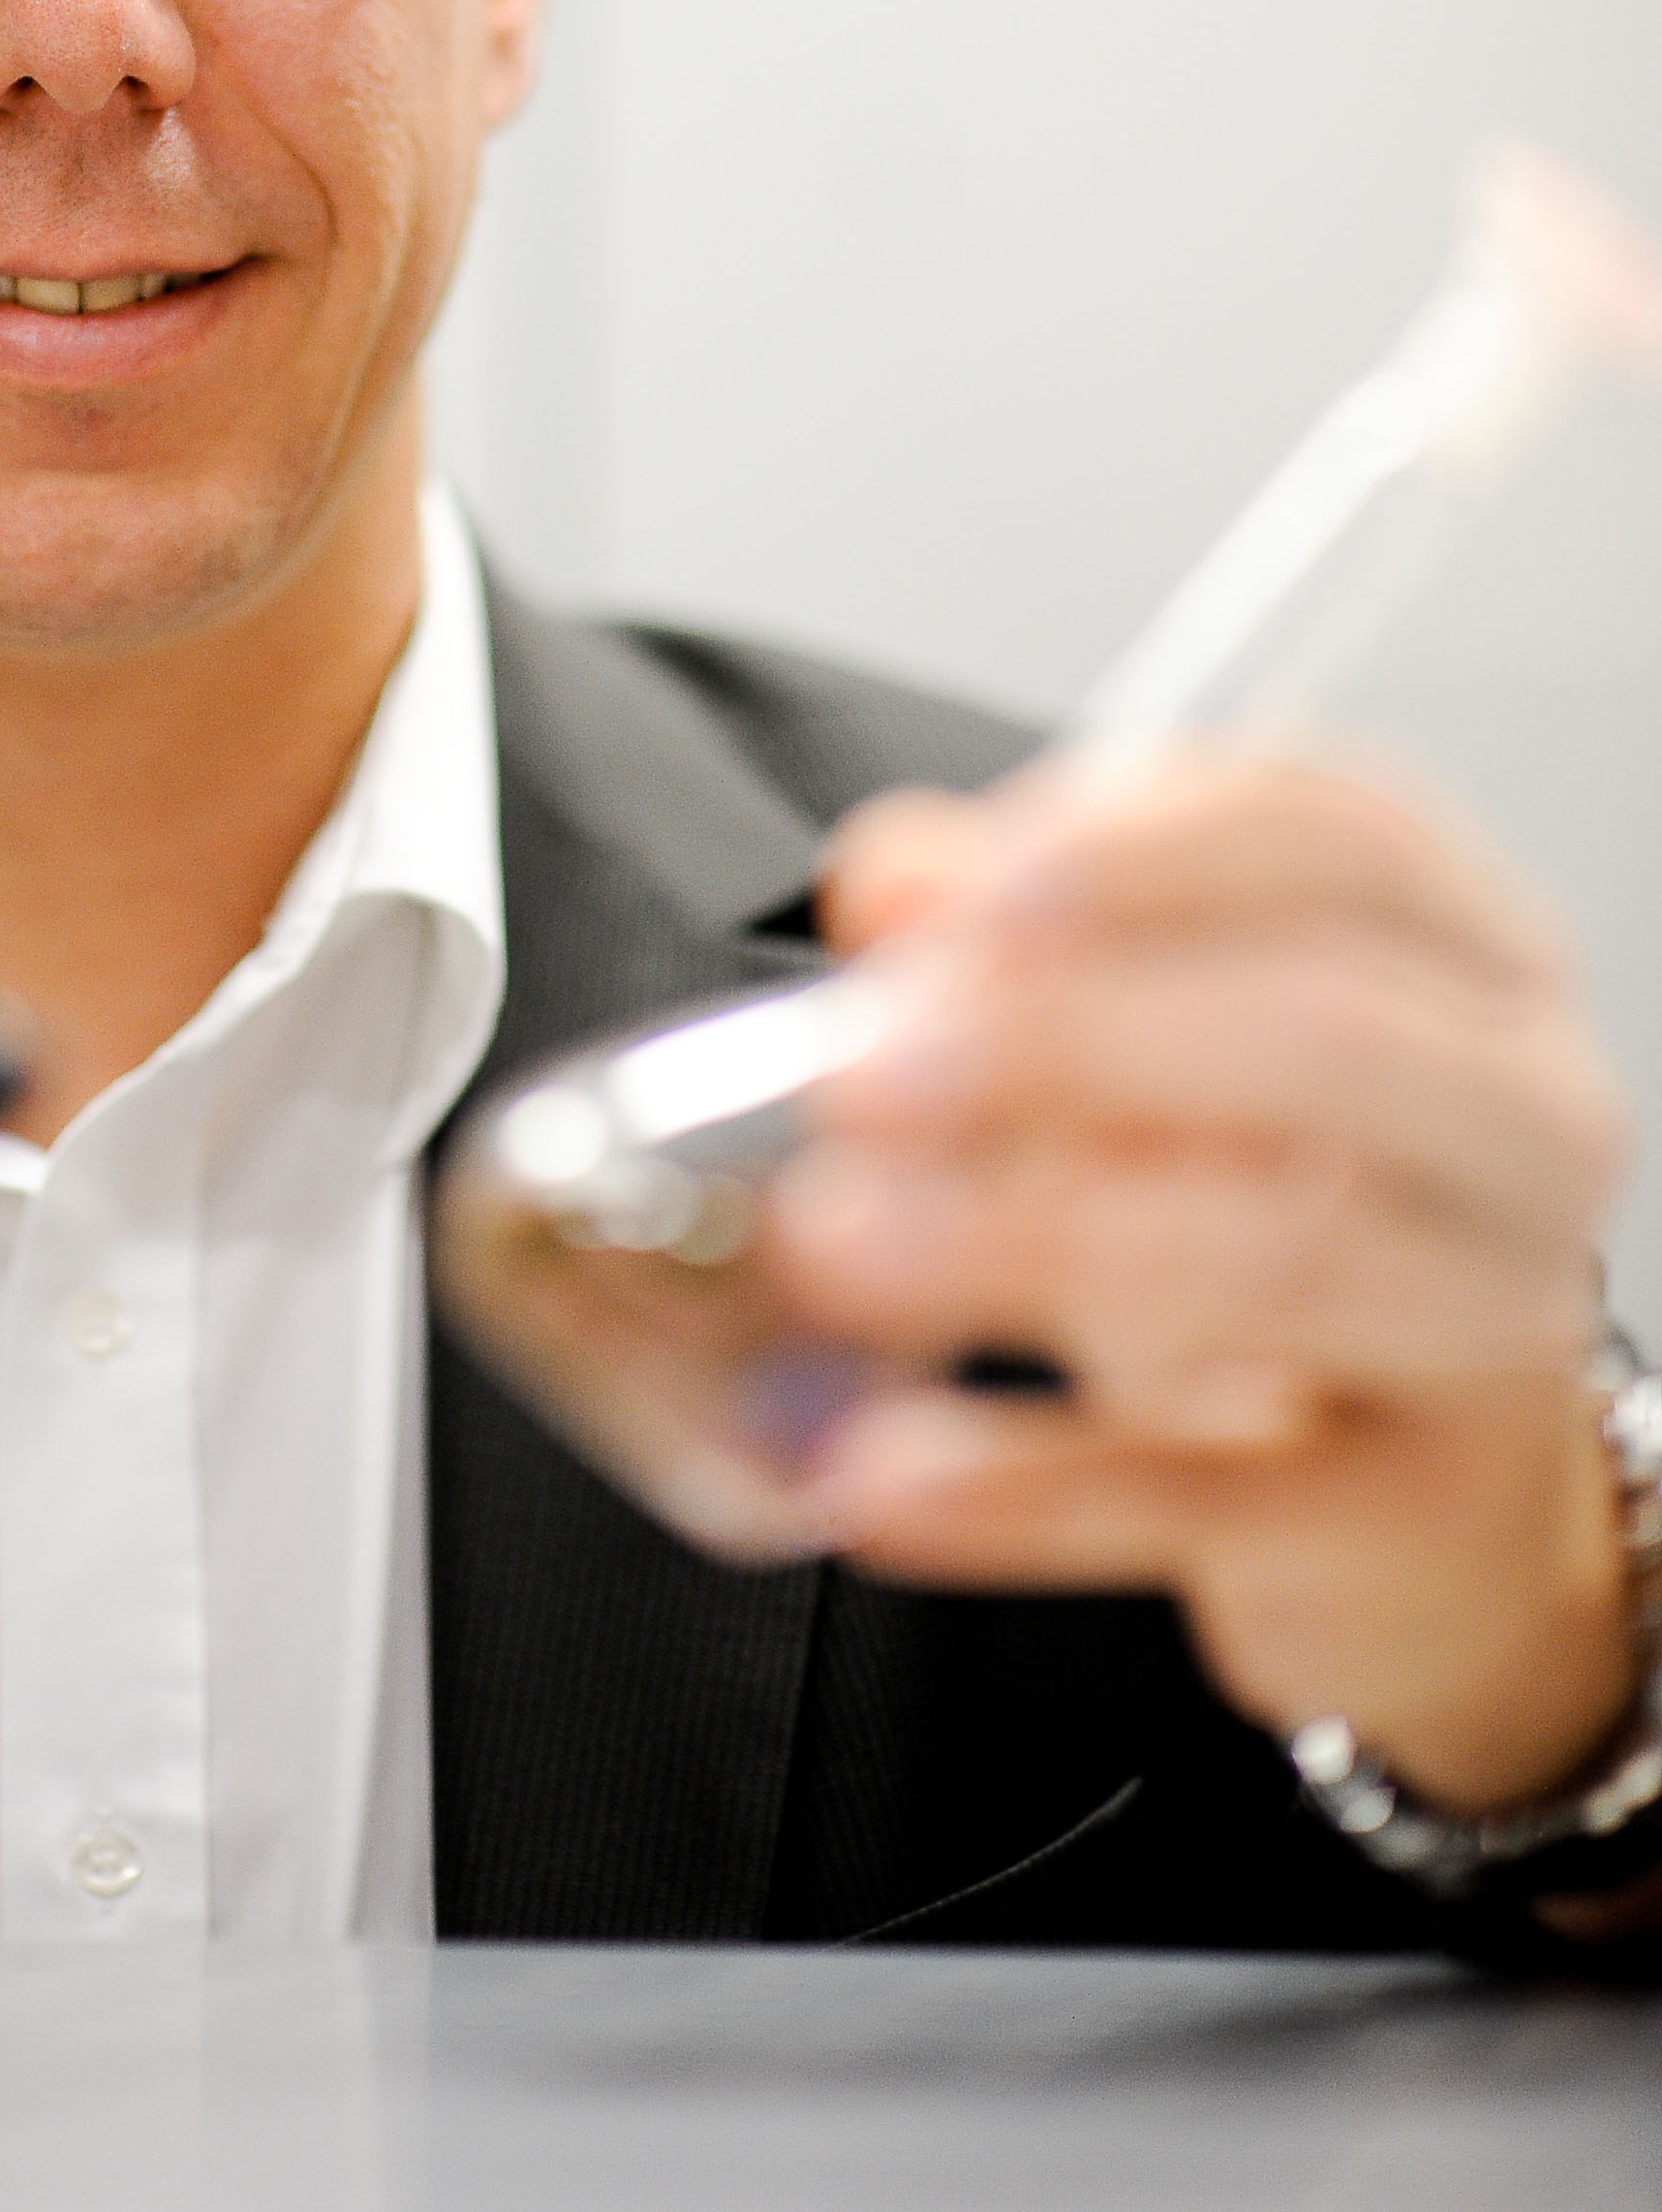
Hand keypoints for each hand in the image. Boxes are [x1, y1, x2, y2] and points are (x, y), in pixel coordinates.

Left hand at [779, 751, 1635, 1816]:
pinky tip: (881, 1473)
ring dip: (1022, 1243)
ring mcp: (1493, 1324)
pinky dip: (1027, 1485)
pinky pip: (1211, 1496)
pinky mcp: (1410, 1517)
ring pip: (1278, 1259)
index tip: (964, 901)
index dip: (1143, 849)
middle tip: (856, 1073)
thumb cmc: (1278, 1198)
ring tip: (833, 1244)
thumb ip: (1012, 931)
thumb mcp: (1154, 1033)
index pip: (1337, 837)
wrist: (1410, 1488)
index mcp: (1464, 945)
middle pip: (1325, 1035)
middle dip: (1068, 1037)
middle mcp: (1521, 1116)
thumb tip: (890, 882)